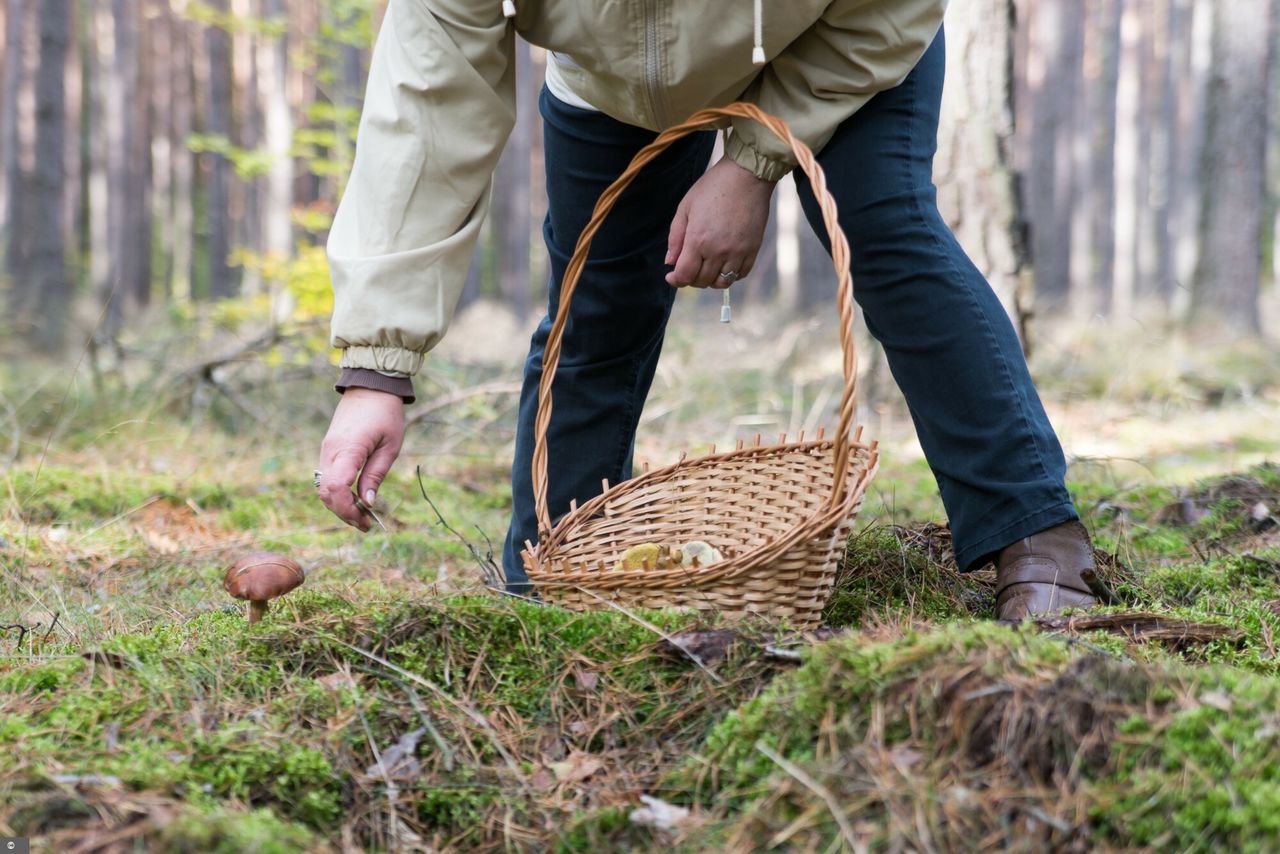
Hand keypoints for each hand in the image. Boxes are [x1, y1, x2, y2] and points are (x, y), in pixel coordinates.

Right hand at [317, 387, 404, 530]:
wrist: (370, 387)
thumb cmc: (385, 415)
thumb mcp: (390, 447)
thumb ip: (376, 475)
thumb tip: (368, 503)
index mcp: (348, 449)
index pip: (336, 488)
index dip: (348, 509)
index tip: (365, 520)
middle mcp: (330, 451)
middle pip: (326, 493)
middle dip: (344, 513)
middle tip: (366, 524)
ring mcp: (326, 450)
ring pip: (324, 488)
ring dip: (340, 505)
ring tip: (362, 515)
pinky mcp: (328, 449)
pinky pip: (327, 478)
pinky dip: (338, 493)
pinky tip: (354, 498)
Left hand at [665, 155, 775, 287]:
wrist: (746, 175)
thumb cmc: (713, 187)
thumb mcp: (686, 207)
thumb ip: (675, 237)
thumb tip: (670, 262)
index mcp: (698, 240)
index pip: (684, 275)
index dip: (675, 280)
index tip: (671, 276)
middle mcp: (718, 250)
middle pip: (702, 281)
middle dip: (691, 278)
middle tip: (689, 267)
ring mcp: (738, 252)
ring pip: (722, 282)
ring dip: (711, 279)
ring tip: (707, 267)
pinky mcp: (753, 249)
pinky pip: (741, 274)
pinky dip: (730, 274)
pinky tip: (724, 263)